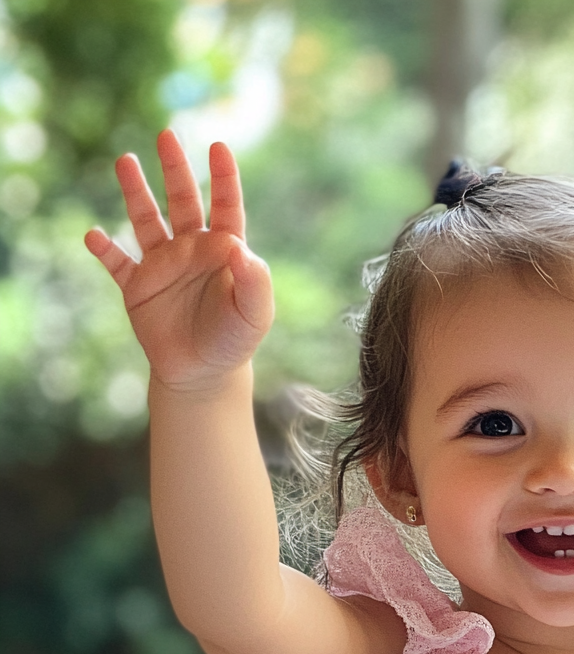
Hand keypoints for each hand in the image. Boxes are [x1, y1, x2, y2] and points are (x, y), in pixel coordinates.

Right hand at [85, 129, 273, 389]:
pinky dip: (104, 250)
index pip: (226, 207)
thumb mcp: (254, 314)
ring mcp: (163, 265)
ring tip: (126, 161)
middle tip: (167, 135)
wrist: (204, 372)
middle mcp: (192, 250)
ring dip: (136, 193)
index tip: (219, 147)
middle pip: (183, 201)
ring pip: (146, 220)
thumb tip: (240, 247)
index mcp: (224, 251)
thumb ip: (254, 281)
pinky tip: (93, 235)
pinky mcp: (138, 287)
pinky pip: (117, 263)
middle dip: (175, 170)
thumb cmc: (235, 340)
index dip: (224, 178)